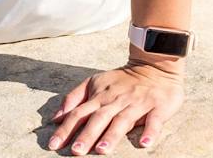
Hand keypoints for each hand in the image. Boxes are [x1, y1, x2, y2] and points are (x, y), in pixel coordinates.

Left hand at [45, 61, 183, 153]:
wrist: (155, 64)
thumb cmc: (122, 79)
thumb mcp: (94, 82)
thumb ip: (74, 98)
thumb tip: (55, 118)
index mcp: (100, 96)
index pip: (79, 113)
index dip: (66, 129)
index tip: (53, 145)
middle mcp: (117, 100)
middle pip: (99, 118)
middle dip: (87, 135)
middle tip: (76, 151)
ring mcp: (138, 103)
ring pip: (123, 120)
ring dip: (112, 135)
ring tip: (102, 150)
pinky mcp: (158, 106)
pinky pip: (154, 120)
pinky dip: (150, 131)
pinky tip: (145, 143)